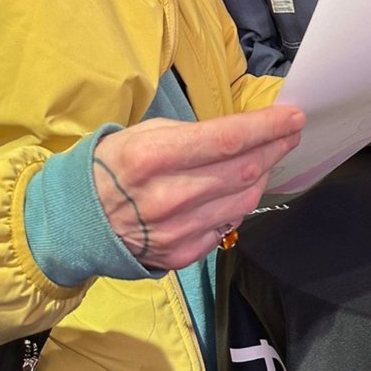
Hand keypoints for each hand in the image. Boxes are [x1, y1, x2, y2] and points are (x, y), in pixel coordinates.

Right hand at [92, 104, 304, 269]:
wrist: (77, 222)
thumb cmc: (112, 166)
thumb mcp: (144, 133)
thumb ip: (192, 135)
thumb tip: (240, 134)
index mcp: (155, 157)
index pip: (227, 140)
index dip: (267, 127)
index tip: (293, 117)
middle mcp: (171, 196)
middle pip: (243, 169)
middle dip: (275, 146)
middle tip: (291, 131)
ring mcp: (179, 230)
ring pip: (244, 199)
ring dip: (264, 174)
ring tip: (270, 155)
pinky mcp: (184, 254)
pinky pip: (228, 224)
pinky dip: (240, 202)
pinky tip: (241, 186)